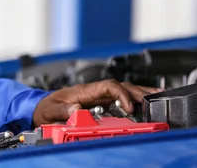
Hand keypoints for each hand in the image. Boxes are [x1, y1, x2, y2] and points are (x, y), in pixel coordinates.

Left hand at [32, 79, 161, 125]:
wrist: (38, 109)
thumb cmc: (44, 108)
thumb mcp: (51, 110)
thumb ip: (64, 111)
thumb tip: (77, 108)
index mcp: (83, 90)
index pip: (108, 86)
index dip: (122, 95)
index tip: (130, 108)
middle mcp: (93, 91)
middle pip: (121, 87)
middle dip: (139, 92)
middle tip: (156, 100)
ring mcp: (97, 97)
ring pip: (122, 91)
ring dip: (140, 94)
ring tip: (158, 98)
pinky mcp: (98, 104)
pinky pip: (119, 100)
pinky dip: (133, 101)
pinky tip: (144, 106)